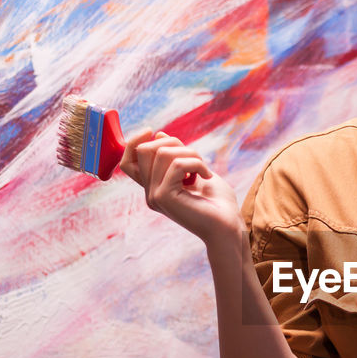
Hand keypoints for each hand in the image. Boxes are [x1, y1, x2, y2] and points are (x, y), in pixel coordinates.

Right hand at [120, 128, 243, 245]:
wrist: (229, 226)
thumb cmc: (218, 202)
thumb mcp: (196, 170)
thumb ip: (176, 155)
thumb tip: (159, 135)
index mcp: (154, 187)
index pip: (128, 162)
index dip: (134, 142)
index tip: (153, 131)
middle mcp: (150, 193)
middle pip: (143, 151)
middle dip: (173, 143)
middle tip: (196, 158)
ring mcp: (155, 196)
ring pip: (162, 153)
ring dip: (190, 153)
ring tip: (204, 168)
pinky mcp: (165, 197)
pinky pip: (178, 164)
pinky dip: (197, 164)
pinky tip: (208, 176)